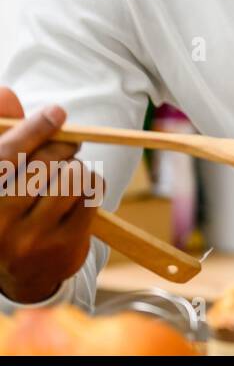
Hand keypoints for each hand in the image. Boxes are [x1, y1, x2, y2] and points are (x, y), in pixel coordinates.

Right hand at [0, 87, 97, 303]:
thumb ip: (4, 135)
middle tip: (69, 144)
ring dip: (77, 168)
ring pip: (71, 178)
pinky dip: (92, 185)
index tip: (57, 113)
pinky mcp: (62, 247)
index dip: (32, 130)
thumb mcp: (1, 174)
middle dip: (63, 146)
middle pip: (44, 164)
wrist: (24, 273)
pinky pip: (90, 196)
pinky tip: (80, 194)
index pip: (4, 158)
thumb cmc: (11, 208)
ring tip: (69, 175)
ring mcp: (29, 239)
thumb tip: (5, 92)